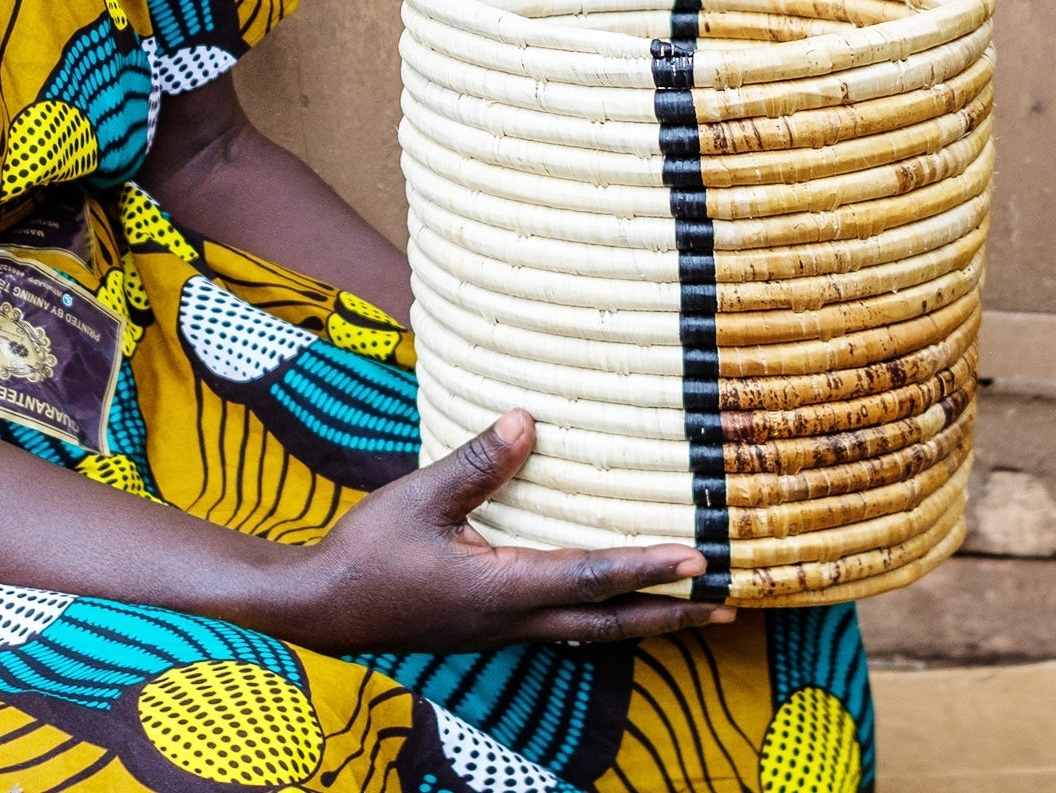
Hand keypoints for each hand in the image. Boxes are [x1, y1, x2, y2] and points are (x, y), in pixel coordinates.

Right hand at [280, 410, 734, 654]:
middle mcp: (515, 620)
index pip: (591, 578)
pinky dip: (604, 620)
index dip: (647, 567)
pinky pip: (565, 629)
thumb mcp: (420, 497)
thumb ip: (476, 464)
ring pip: (592, 634)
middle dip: (671, 616)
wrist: (328, 608)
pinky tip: (610, 607)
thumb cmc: (370, 551)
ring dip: (644, 621)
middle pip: (610, 625)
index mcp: (502, 589)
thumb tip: (527, 421)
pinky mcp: (492, 628)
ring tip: (690, 611)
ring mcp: (505, 631)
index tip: (698, 560)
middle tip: (728, 607)